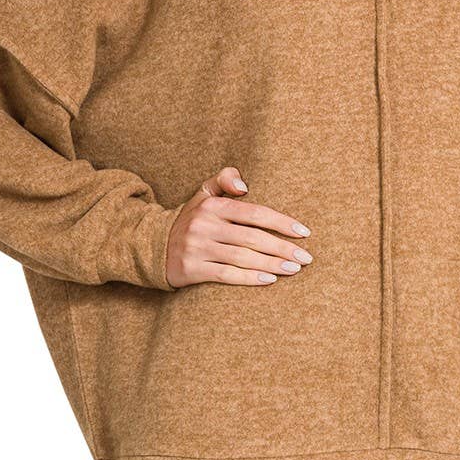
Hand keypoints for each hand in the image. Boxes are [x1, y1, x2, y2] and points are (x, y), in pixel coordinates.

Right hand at [165, 166, 312, 288]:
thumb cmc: (192, 219)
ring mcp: (197, 248)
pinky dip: (249, 278)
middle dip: (282, 248)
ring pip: (242, 257)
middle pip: (252, 237)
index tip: (304, 233)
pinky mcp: (191, 269)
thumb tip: (244, 185)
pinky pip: (226, 275)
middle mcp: (204, 226)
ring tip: (294, 270)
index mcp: (212, 206)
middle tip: (306, 258)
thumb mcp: (203, 194)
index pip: (254, 213)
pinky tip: (269, 280)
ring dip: (272, 264)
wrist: (153, 246)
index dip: (281, 223)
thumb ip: (224, 179)